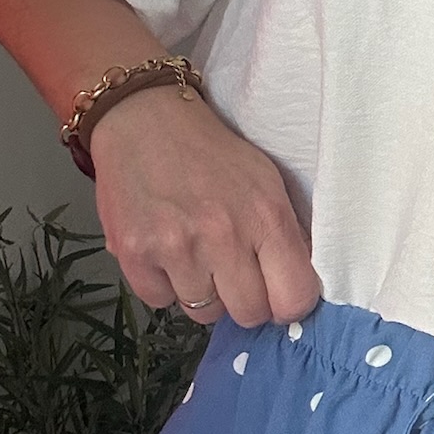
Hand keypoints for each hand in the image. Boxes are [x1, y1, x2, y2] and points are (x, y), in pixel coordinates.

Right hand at [88, 85, 321, 330]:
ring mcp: (177, 248)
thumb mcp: (266, 182)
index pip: (294, 299)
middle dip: (242, 299)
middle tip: (229, 271)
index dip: (286, 304)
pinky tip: (162, 250)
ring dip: (200, 291)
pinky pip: (159, 301)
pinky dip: (161, 283)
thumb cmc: (210, 153)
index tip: (275, 294)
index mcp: (266, 216)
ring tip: (192, 252)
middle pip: (249, 314)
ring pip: (203, 313)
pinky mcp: (134, 254)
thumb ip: (285, 234)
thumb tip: (299, 289)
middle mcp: (224, 236)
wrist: (144, 119)